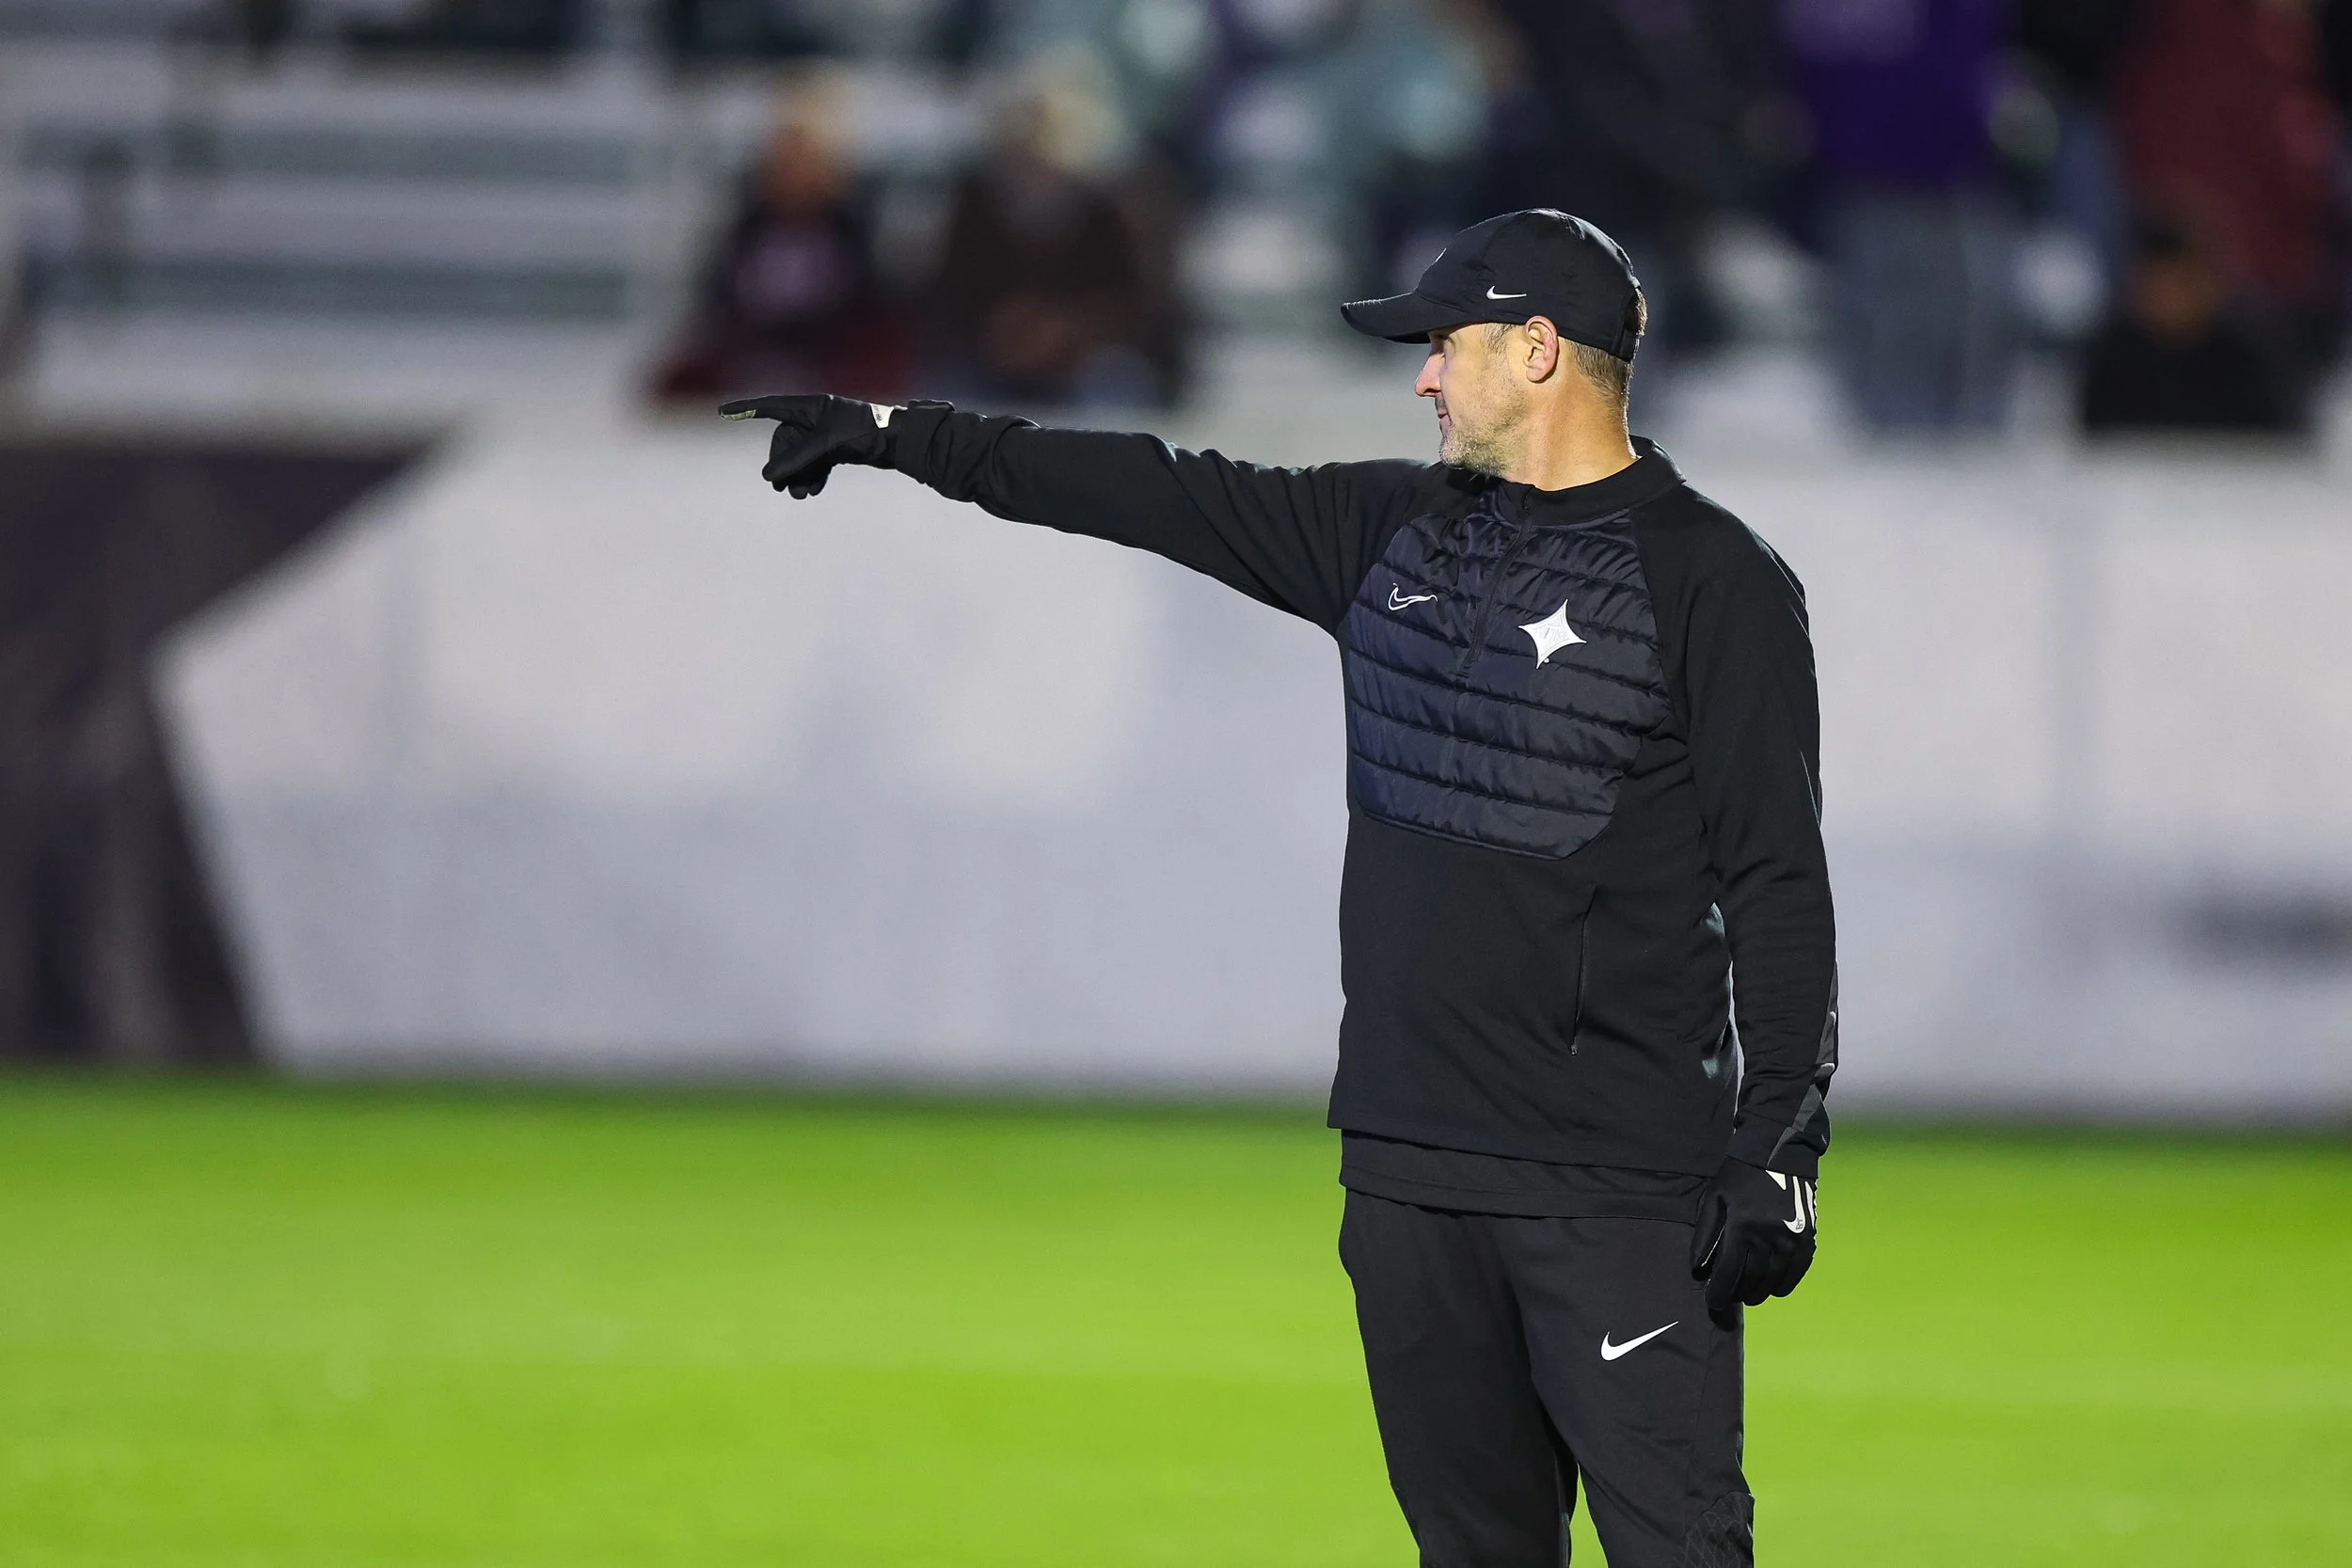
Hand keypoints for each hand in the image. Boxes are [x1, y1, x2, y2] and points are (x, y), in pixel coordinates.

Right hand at [718, 393, 898, 497]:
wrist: (899, 442)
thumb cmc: (866, 431)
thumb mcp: (828, 443)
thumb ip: (798, 458)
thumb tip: (768, 476)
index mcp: (810, 406)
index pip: (770, 406)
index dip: (745, 409)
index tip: (722, 412)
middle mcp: (814, 418)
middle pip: (784, 442)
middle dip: (784, 465)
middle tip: (782, 486)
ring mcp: (824, 435)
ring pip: (799, 457)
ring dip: (797, 475)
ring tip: (800, 494)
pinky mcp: (834, 450)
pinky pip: (813, 464)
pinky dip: (811, 477)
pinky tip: (812, 490)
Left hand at [1689, 1156, 1816, 1325]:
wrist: (1779, 1153)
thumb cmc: (1740, 1175)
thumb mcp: (1714, 1198)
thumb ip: (1705, 1234)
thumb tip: (1697, 1268)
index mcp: (1742, 1225)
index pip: (1729, 1271)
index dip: (1720, 1291)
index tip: (1712, 1303)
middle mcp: (1769, 1235)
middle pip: (1751, 1279)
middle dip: (1737, 1294)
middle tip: (1728, 1299)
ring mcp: (1792, 1238)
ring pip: (1774, 1280)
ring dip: (1759, 1293)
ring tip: (1747, 1296)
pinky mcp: (1808, 1238)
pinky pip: (1796, 1272)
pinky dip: (1783, 1285)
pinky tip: (1772, 1289)